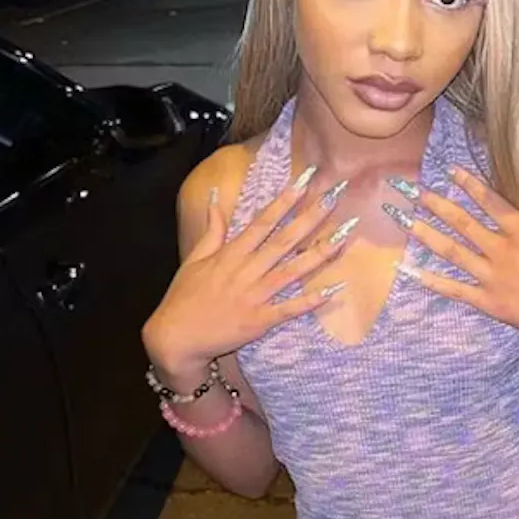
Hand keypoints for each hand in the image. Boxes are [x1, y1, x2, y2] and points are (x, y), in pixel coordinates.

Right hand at [143, 174, 349, 381]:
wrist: (175, 338)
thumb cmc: (183, 298)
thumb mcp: (194, 259)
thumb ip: (212, 229)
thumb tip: (217, 197)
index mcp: (230, 254)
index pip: (263, 221)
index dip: (285, 200)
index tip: (305, 181)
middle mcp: (245, 271)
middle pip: (283, 240)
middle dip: (310, 218)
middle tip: (334, 197)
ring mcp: (254, 296)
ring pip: (291, 271)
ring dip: (319, 254)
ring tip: (343, 237)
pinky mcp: (258, 321)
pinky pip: (288, 309)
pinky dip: (309, 301)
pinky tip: (332, 290)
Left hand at [391, 164, 518, 358]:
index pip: (490, 201)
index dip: (469, 184)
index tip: (450, 172)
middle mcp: (502, 249)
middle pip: (463, 222)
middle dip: (438, 205)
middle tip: (416, 192)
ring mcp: (492, 276)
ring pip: (453, 252)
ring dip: (428, 235)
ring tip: (407, 222)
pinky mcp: (489, 301)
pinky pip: (455, 290)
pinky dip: (432, 281)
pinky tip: (412, 272)